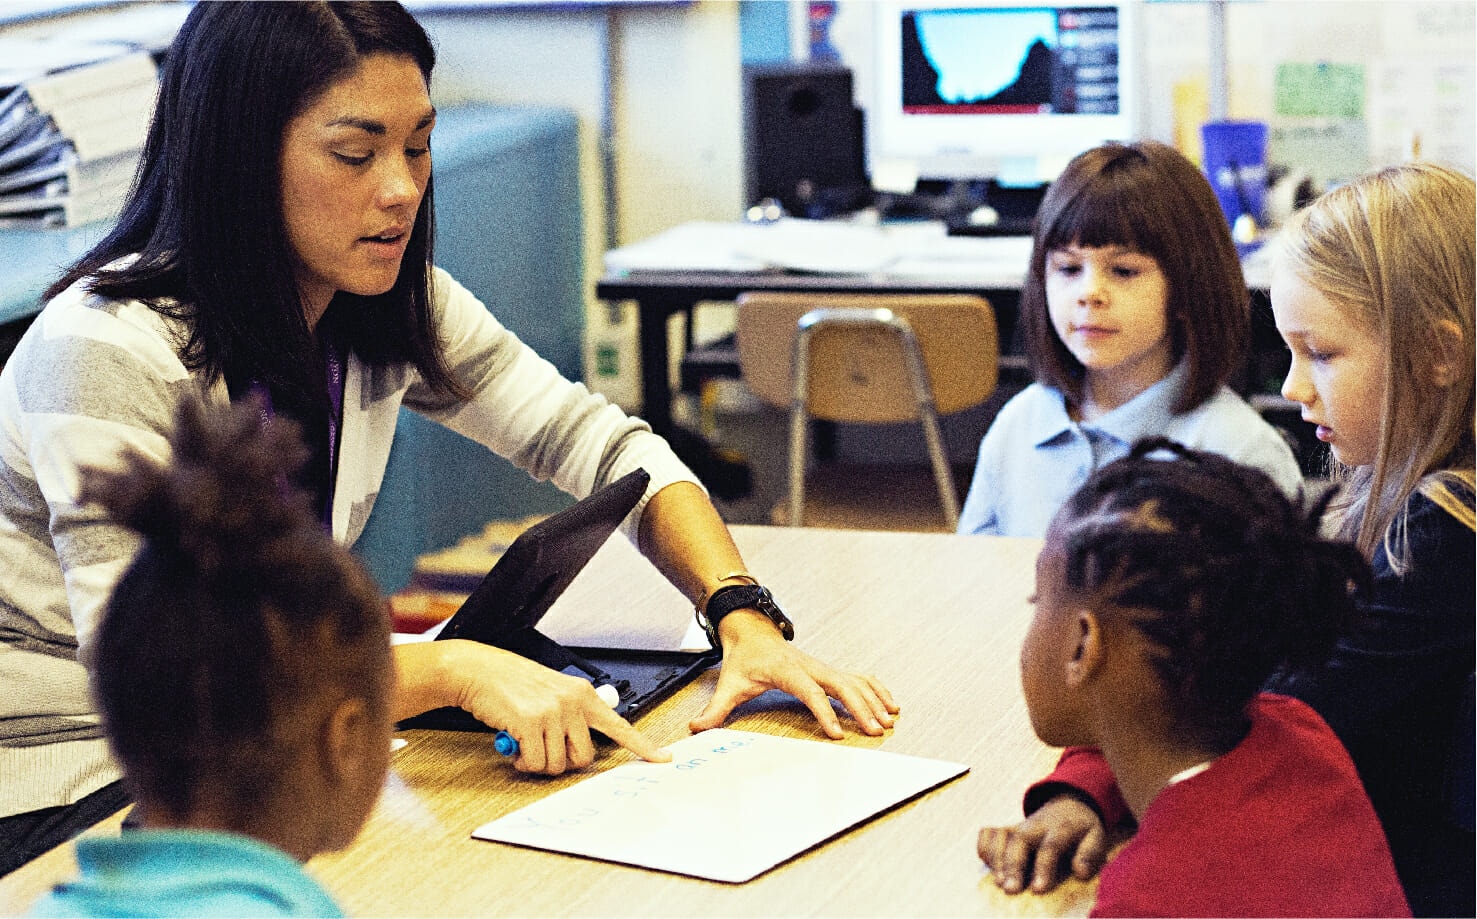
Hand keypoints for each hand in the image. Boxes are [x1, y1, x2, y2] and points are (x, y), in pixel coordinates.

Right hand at [431, 640, 670, 774]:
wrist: (479, 670)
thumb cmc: (512, 683)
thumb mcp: (553, 691)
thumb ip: (571, 715)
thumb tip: (577, 750)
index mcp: (583, 694)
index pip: (619, 725)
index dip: (642, 746)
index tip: (663, 758)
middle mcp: (573, 702)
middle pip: (584, 758)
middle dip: (562, 762)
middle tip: (542, 750)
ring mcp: (553, 712)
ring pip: (557, 765)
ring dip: (537, 763)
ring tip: (523, 744)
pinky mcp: (530, 723)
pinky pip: (534, 762)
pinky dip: (522, 761)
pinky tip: (513, 744)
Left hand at [687, 610, 897, 737]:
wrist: (753, 632)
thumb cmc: (744, 659)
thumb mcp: (728, 683)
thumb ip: (715, 709)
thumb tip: (696, 729)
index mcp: (787, 669)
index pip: (810, 692)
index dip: (824, 712)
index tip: (837, 733)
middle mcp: (810, 665)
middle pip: (842, 685)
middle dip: (861, 708)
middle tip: (876, 731)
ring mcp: (823, 666)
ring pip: (855, 681)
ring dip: (874, 700)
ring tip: (890, 720)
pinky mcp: (828, 670)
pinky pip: (858, 678)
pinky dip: (876, 689)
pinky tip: (891, 704)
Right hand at [977, 794, 1106, 894]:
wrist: (1069, 804)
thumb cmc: (1082, 829)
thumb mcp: (1096, 837)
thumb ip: (1089, 854)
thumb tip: (1079, 873)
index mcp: (1061, 828)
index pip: (1050, 846)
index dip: (1043, 867)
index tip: (1038, 889)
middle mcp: (1036, 825)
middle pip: (1020, 839)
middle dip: (1012, 864)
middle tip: (1010, 889)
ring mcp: (1019, 825)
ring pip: (1001, 835)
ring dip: (996, 858)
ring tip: (999, 882)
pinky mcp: (1007, 828)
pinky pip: (988, 833)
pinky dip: (984, 847)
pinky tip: (988, 865)